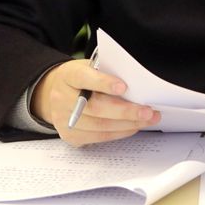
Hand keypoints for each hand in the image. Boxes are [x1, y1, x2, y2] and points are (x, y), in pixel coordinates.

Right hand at [32, 59, 159, 145]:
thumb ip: (107, 72)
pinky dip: (118, 133)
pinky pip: (97, 137)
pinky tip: (132, 127)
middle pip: (95, 108)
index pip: (84, 78)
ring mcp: (63, 120)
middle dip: (125, 111)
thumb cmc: (82, 78)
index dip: (104, 83)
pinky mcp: (69, 136)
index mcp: (68, 75)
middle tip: (147, 111)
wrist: (57, 93)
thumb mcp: (90, 67)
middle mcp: (62, 98)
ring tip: (147, 120)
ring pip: (98, 126)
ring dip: (127, 125)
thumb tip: (135, 83)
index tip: (124, 87)